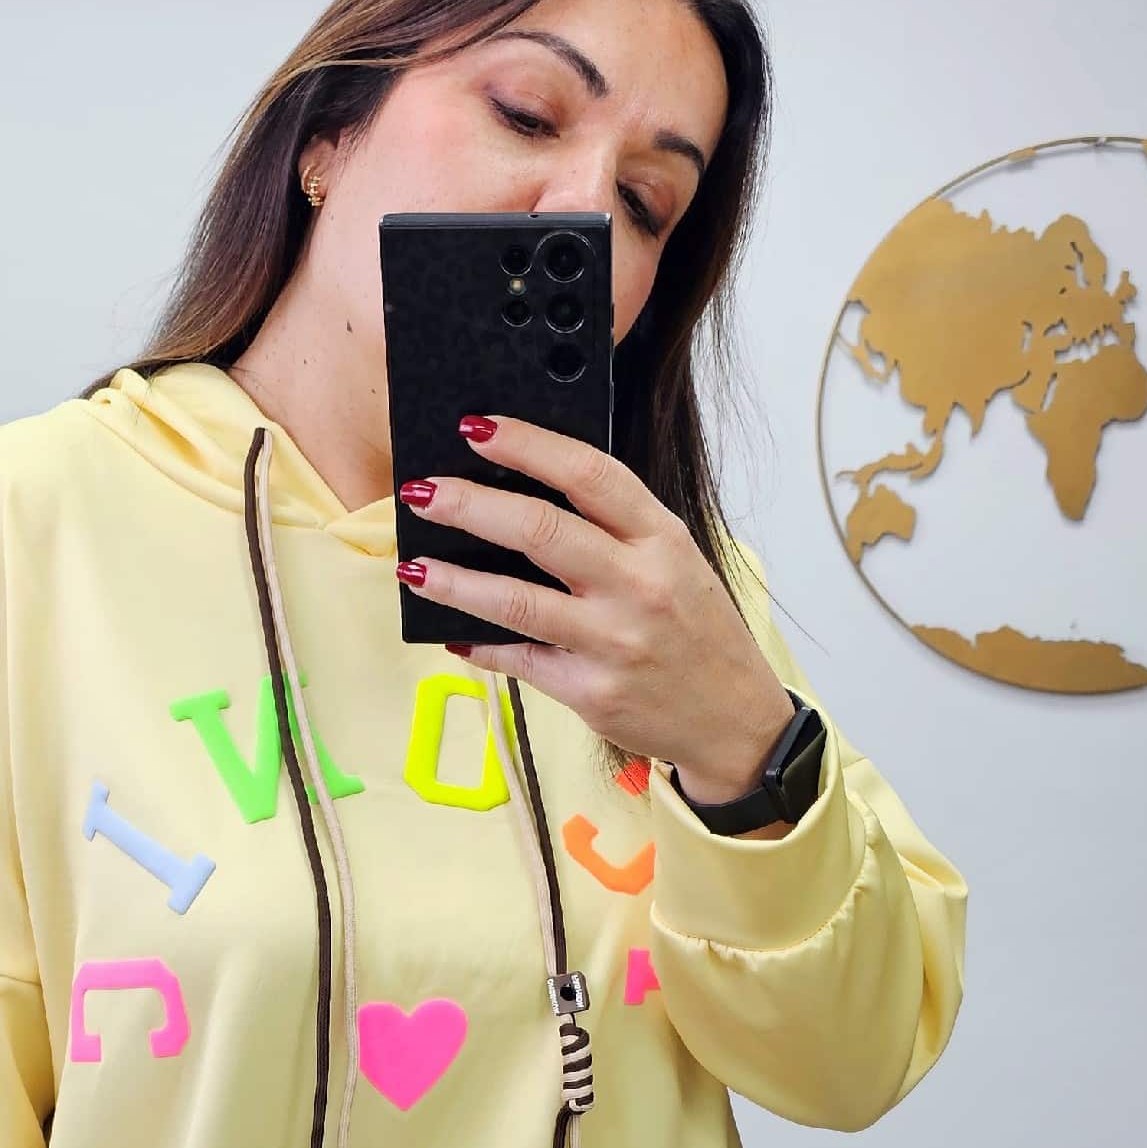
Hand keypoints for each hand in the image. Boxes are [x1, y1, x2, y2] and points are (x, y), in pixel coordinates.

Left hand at [396, 413, 795, 803]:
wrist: (734, 720)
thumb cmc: (696, 633)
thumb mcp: (676, 563)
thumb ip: (615, 531)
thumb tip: (523, 498)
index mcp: (661, 539)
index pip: (589, 473)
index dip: (527, 445)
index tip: (476, 427)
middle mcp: (639, 585)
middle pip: (541, 530)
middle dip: (469, 505)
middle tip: (421, 491)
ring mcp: (614, 642)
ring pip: (516, 601)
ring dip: (454, 581)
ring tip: (412, 566)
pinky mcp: (592, 692)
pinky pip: (519, 660)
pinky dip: (479, 645)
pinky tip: (451, 631)